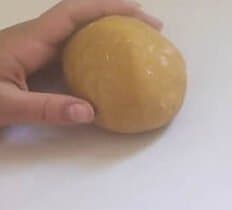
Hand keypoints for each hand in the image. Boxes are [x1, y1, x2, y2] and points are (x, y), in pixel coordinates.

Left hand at [0, 0, 160, 126]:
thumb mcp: (5, 107)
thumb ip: (46, 109)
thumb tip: (91, 111)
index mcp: (28, 41)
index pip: (74, 13)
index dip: (108, 8)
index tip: (141, 14)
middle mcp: (32, 40)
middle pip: (80, 18)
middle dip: (116, 17)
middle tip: (152, 30)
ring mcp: (30, 52)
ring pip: (75, 34)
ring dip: (107, 34)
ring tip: (137, 45)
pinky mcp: (28, 66)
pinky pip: (68, 53)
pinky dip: (94, 54)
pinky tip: (107, 70)